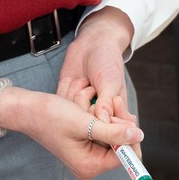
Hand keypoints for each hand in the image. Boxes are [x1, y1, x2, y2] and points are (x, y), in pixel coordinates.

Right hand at [0, 86, 142, 179]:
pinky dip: (98, 116)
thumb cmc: (50, 115)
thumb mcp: (84, 122)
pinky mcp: (84, 144)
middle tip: (112, 101)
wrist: (27, 109)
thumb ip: (113, 131)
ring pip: (111, 134)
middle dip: (117, 122)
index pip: (124, 156)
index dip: (130, 135)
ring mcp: (86, 155)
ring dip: (107, 116)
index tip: (127, 114)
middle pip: (120, 145)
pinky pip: (101, 130)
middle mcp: (89, 165)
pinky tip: (86, 106)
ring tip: (92, 102)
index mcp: (89, 166)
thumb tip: (139, 136)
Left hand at [57, 7, 134, 121]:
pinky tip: (75, 79)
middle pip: (88, 129)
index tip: (100, 114)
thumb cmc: (107, 62)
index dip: (105, 130)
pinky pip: (62, 104)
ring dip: (78, 95)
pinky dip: (67, 89)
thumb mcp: (111, 83)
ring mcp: (81, 110)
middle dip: (87, 109)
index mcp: (116, 114)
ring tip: (86, 80)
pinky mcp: (66, 102)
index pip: (112, 135)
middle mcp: (98, 116)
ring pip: (73, 116)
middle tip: (93, 90)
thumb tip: (103, 125)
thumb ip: (107, 105)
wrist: (91, 44)